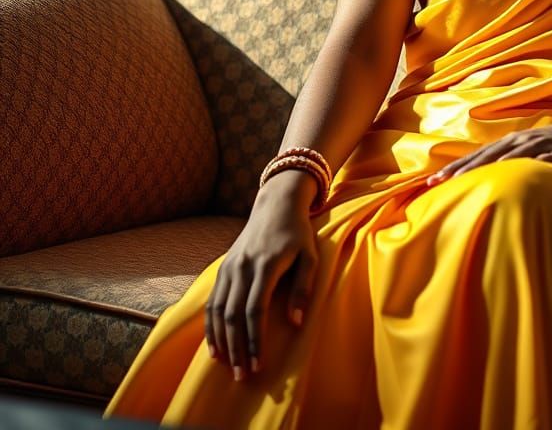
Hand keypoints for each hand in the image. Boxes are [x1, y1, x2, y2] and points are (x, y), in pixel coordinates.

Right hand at [205, 171, 318, 379]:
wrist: (275, 205)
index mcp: (266, 264)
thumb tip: (295, 322)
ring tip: (227, 367)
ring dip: (222, 341)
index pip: (255, 310)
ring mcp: (230, 267)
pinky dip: (211, 326)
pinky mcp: (223, 268)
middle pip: (234, 315)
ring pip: (219, 311)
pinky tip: (215, 346)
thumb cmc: (297, 233)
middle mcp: (243, 267)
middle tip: (242, 376)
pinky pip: (212, 302)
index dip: (255, 340)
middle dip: (237, 348)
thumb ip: (303, 288)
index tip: (258, 363)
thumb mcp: (310, 256)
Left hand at [425, 110, 551, 185]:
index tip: (431, 182)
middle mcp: (519, 141)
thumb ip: (516, 161)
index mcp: (512, 142)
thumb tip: (496, 177)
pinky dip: (519, 166)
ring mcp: (536, 145)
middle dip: (459, 170)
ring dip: (481, 168)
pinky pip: (534, 160)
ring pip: (503, 158)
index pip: (477, 156)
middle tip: (435, 183)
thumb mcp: (535, 151)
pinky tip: (506, 173)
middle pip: (483, 156)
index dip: (454, 168)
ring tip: (461, 181)